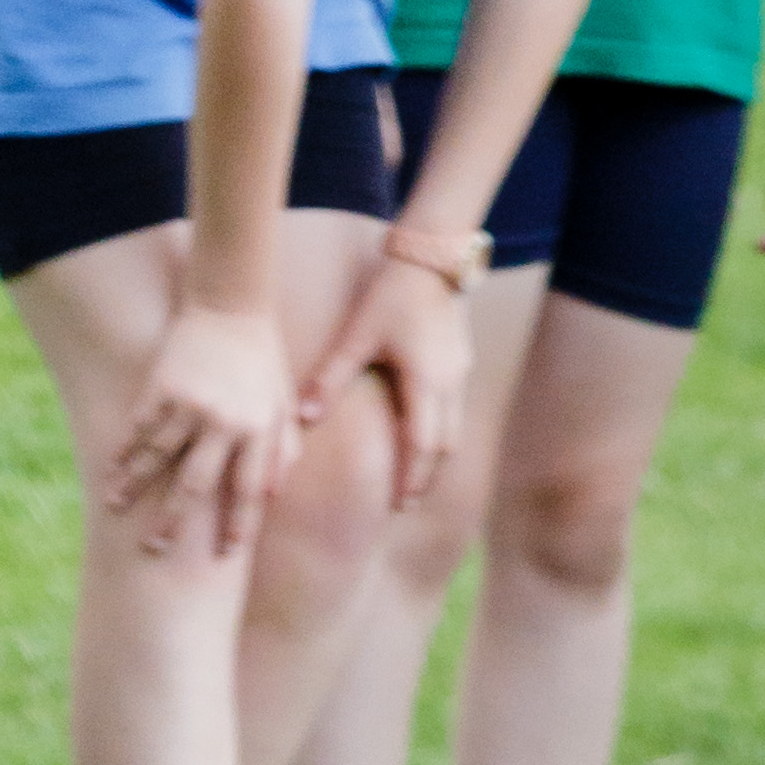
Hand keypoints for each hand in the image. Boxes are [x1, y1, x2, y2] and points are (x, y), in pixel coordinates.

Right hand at [106, 303, 298, 555]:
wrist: (231, 304)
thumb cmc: (262, 358)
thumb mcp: (284, 401)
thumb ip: (283, 448)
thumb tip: (272, 495)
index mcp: (258, 429)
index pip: (248, 490)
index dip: (238, 525)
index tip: (226, 557)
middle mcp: (224, 422)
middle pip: (195, 485)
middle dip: (174, 522)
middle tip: (154, 551)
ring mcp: (189, 404)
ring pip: (156, 458)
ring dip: (133, 487)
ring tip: (114, 509)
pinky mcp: (162, 385)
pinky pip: (138, 427)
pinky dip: (123, 451)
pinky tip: (109, 470)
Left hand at [300, 254, 472, 509]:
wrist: (430, 261)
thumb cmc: (390, 296)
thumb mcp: (356, 336)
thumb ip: (331, 378)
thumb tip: (303, 417)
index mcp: (424, 383)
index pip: (422, 445)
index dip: (411, 477)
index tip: (399, 502)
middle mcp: (449, 384)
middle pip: (444, 446)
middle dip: (426, 476)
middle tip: (406, 501)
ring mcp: (460, 374)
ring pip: (454, 429)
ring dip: (435, 456)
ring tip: (415, 476)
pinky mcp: (461, 363)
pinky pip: (455, 410)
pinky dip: (441, 432)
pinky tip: (424, 435)